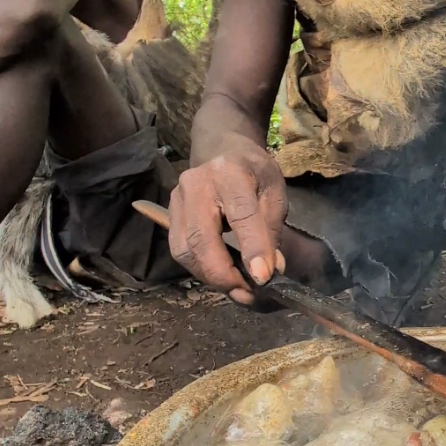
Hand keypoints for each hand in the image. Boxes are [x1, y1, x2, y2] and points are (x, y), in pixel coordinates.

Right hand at [169, 143, 287, 304]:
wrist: (223, 151)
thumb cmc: (254, 174)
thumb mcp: (275, 193)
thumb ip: (272, 230)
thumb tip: (269, 269)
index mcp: (231, 173)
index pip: (241, 214)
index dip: (252, 249)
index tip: (263, 278)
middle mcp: (197, 184)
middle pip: (201, 238)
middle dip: (223, 274)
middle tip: (248, 293)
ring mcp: (177, 199)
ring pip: (185, 250)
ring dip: (211, 277)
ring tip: (238, 289)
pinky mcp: (170, 214)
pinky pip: (180, 251)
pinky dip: (201, 270)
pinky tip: (222, 276)